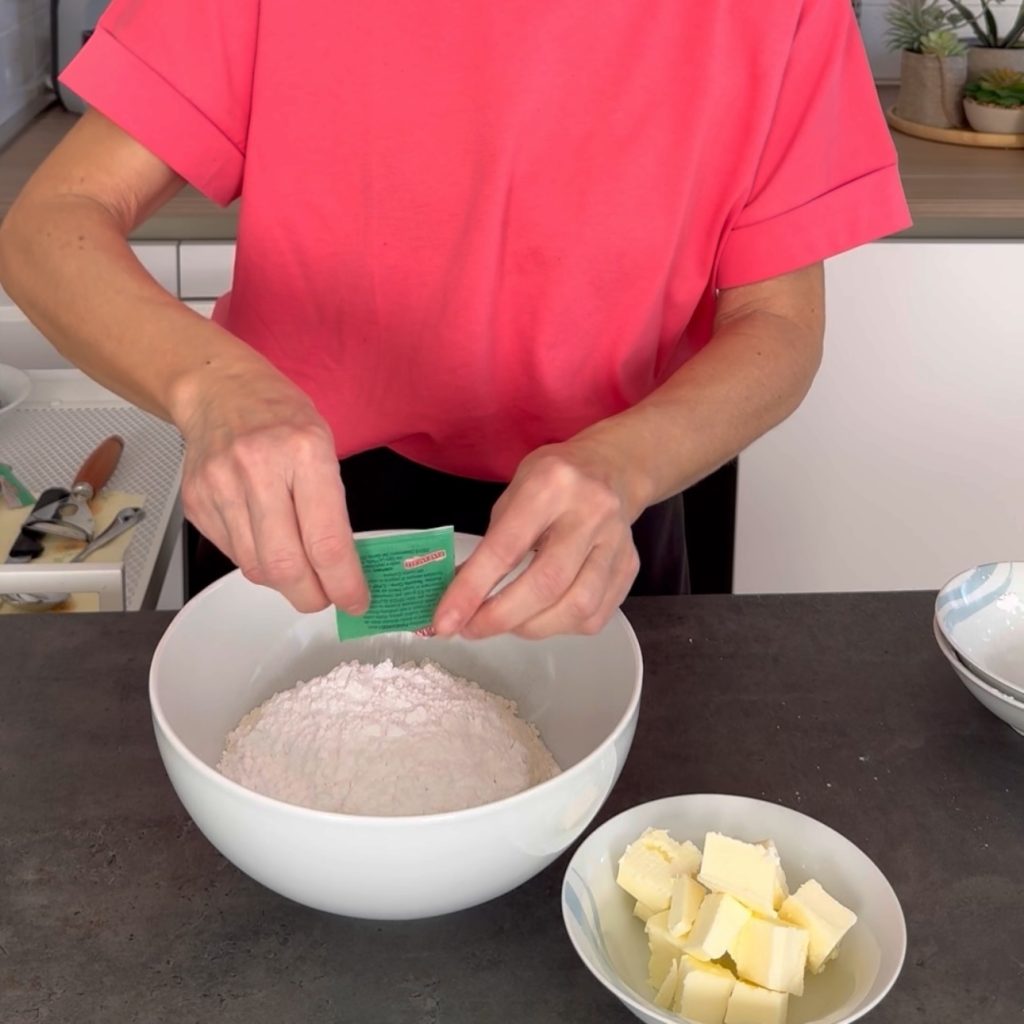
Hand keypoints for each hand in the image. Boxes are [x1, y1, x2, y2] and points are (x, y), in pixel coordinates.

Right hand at [175, 363, 367, 613]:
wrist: (220, 390)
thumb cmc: (281, 415)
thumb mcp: (326, 446)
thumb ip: (332, 505)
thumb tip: (344, 565)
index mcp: (304, 453)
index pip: (325, 541)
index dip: (343, 582)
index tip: (356, 600)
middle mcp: (259, 470)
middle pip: (285, 565)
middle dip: (311, 596)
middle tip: (326, 598)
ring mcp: (220, 487)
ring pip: (256, 567)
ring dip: (284, 583)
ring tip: (300, 572)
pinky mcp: (196, 502)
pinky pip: (232, 554)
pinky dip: (256, 562)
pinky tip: (269, 544)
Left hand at [432, 440, 642, 638]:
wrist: (612, 468)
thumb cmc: (553, 481)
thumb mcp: (513, 494)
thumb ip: (489, 545)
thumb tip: (458, 598)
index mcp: (551, 485)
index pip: (506, 549)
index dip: (471, 591)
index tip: (445, 621)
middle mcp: (590, 512)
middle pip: (545, 585)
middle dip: (500, 617)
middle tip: (469, 630)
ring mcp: (616, 542)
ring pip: (575, 608)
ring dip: (530, 627)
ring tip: (506, 623)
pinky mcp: (629, 567)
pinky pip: (595, 617)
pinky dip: (559, 627)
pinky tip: (541, 616)